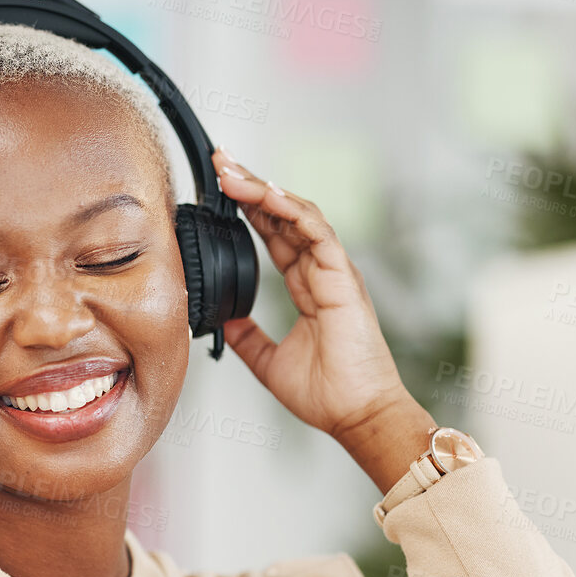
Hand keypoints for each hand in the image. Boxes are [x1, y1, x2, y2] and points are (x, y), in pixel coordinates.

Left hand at [210, 149, 426, 437]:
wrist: (356, 414)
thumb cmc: (327, 393)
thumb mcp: (268, 362)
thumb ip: (247, 336)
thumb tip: (222, 319)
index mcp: (307, 287)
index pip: (274, 235)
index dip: (248, 210)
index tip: (219, 188)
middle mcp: (322, 272)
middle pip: (283, 216)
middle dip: (251, 186)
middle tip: (220, 162)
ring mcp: (335, 271)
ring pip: (298, 216)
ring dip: (264, 191)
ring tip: (232, 172)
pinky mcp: (344, 277)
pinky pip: (318, 233)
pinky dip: (293, 211)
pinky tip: (268, 195)